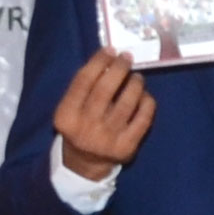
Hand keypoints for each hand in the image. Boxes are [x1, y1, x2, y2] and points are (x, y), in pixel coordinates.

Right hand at [54, 52, 157, 181]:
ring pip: (127, 103)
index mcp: (66, 116)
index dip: (98, 62)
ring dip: (135, 84)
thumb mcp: (70, 109)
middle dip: (119, 68)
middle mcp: (85, 127)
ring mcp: (108, 139)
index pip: (83, 81)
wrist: (85, 163)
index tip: (110, 50)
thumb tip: (109, 59)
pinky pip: (143, 119)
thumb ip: (84, 87)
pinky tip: (144, 96)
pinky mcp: (127, 147)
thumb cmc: (79, 126)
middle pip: (105, 89)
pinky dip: (147, 102)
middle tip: (127, 58)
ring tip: (136, 77)